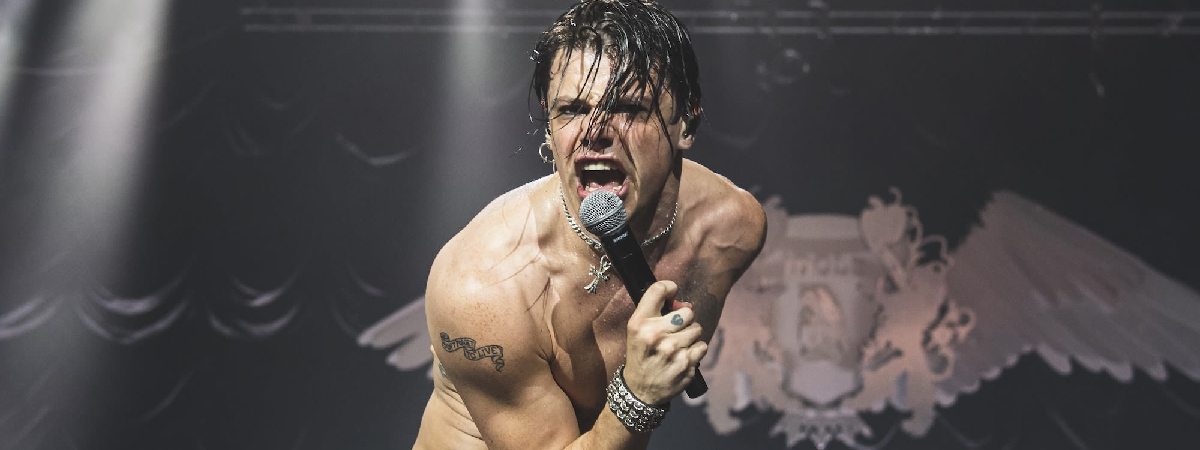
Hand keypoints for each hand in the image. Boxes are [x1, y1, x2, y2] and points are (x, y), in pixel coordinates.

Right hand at [622, 280, 707, 404]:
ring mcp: (672, 350)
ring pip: (697, 329)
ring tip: (678, 345)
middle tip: (675, 330)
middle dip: (684, 319)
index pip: (659, 290)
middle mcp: (655, 335)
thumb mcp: (637, 331)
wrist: (640, 390)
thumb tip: (686, 304)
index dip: (670, 288)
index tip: (672, 296)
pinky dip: (696, 350)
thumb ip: (656, 312)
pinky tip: (684, 356)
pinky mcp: (686, 364)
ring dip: (691, 336)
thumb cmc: (641, 355)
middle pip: (687, 312)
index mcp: (639, 323)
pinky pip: (702, 346)